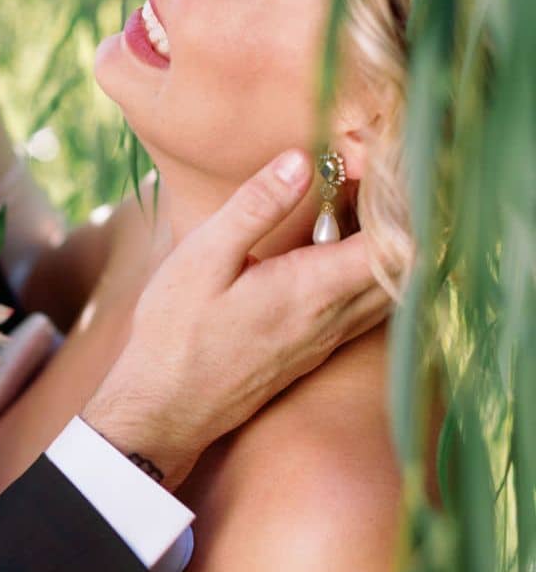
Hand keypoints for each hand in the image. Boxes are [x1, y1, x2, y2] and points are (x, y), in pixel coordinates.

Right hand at [82, 149, 390, 487]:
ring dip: (391, 249)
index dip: (405, 205)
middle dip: (407, 222)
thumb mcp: (202, 258)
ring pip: (389, 290)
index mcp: (313, 290)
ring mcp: (327, 340)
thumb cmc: (176, 334)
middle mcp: (333, 319)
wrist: (166, 410)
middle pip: (404, 269)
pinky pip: (366, 308)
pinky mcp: (314, 351)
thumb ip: (255, 208)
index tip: (393, 167)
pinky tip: (341, 249)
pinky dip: (371, 274)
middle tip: (388, 177)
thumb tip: (301, 161)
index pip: (394, 246)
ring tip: (369, 205)